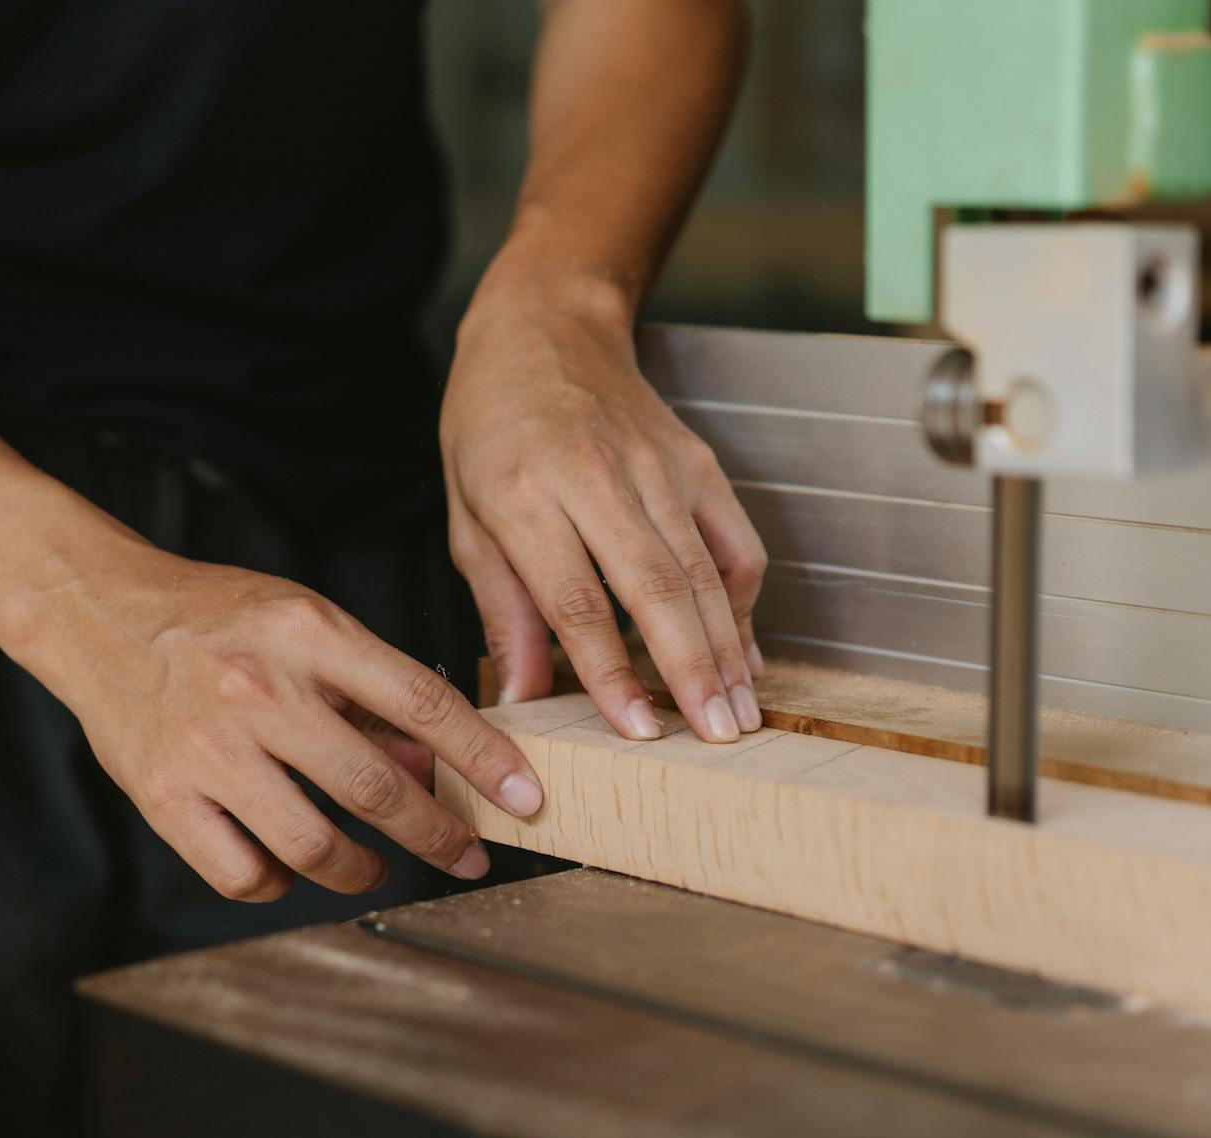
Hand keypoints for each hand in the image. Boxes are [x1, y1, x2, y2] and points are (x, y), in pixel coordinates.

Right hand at [39, 552, 544, 901]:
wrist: (97, 612)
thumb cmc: (219, 618)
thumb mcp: (306, 623)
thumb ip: (371, 691)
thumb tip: (438, 768)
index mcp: (308, 633)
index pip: (423, 700)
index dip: (484, 757)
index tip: (524, 798)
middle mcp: (260, 691)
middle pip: (375, 786)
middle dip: (440, 835)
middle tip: (470, 857)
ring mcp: (208, 748)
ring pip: (313, 845)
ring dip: (365, 870)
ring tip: (377, 867)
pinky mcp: (162, 794)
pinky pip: (242, 872)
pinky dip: (281, 883)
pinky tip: (292, 866)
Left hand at [441, 290, 767, 743]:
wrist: (545, 328)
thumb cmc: (491, 428)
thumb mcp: (467, 517)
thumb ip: (502, 609)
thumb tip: (522, 699)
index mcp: (525, 493)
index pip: (576, 598)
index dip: (609, 671)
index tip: (636, 731)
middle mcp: (597, 477)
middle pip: (657, 587)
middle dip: (691, 671)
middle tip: (717, 736)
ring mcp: (657, 466)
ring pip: (703, 570)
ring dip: (727, 649)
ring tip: (741, 713)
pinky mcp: (698, 463)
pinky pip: (735, 540)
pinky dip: (743, 601)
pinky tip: (741, 652)